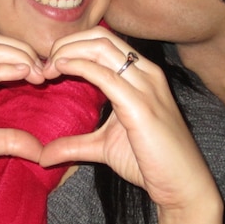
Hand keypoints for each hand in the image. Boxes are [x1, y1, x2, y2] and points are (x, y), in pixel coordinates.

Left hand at [41, 28, 219, 211]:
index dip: (72, 46)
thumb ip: (74, 144)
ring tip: (47, 69)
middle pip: (100, 38)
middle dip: (66, 44)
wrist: (182, 185)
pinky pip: (106, 75)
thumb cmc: (150, 163)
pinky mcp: (141, 105)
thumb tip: (43, 155)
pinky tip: (61, 68)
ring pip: (102, 48)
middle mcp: (147, 73)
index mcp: (141, 75)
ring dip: (68, 52)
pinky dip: (79, 66)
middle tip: (43, 65)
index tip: (48, 66)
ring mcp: (146, 86)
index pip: (103, 42)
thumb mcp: (103, 147)